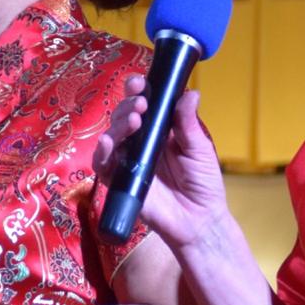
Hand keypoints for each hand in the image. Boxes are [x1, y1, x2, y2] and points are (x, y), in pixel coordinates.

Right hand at [93, 75, 229, 250]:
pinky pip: (104, 164)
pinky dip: (102, 152)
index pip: (143, 103)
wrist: (199, 220)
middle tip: (140, 105)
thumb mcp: (199, 149)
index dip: (137, 90)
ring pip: (112, 134)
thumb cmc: (202, 183)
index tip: (140, 83)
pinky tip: (109, 143)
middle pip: (124, 115)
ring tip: (134, 121)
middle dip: (128, 104)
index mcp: (160, 129)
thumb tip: (190, 92)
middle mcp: (140, 141)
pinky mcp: (119, 180)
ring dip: (118, 123)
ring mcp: (128, 160)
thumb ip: (188, 123)